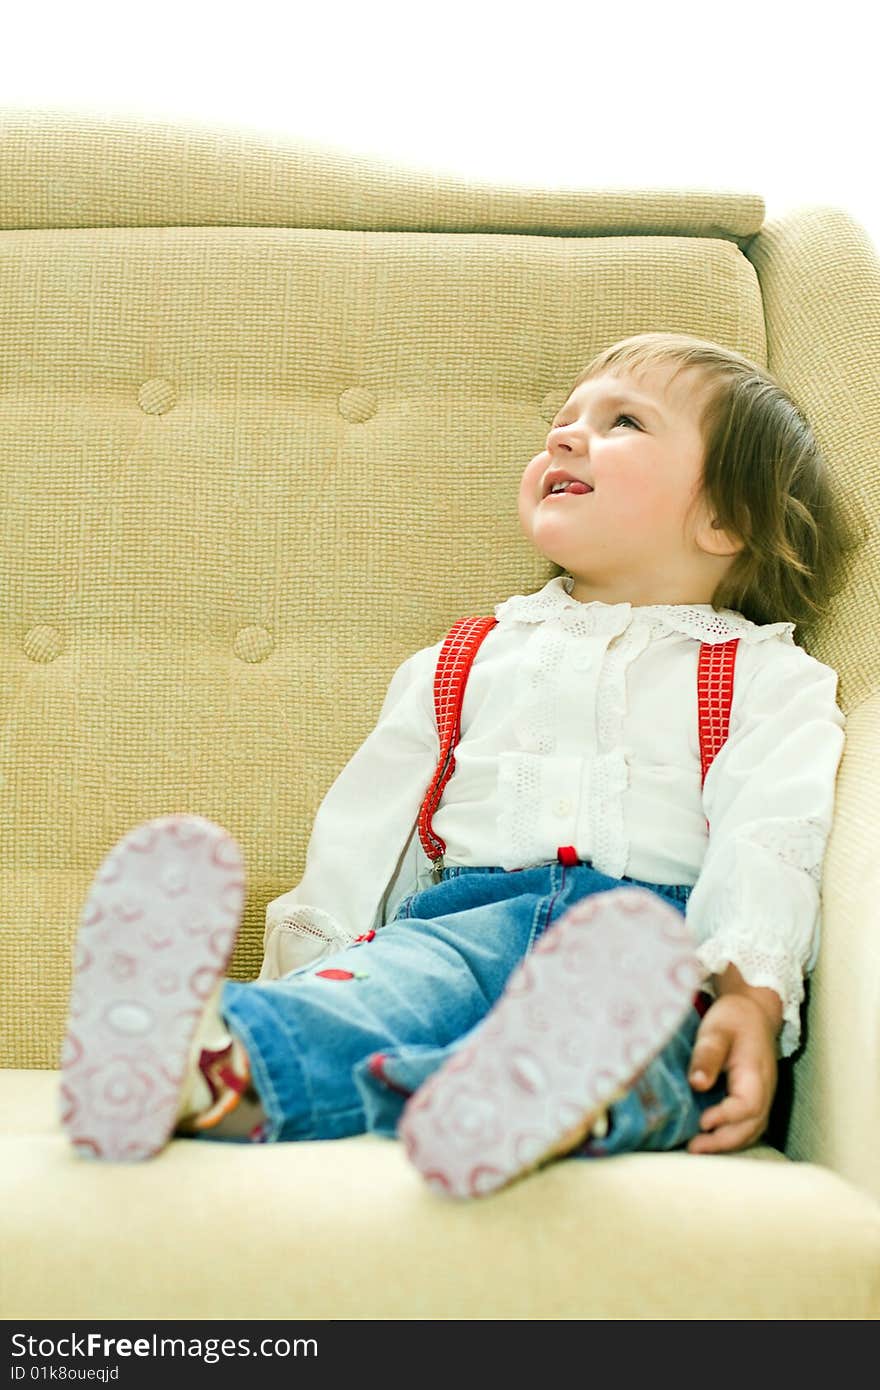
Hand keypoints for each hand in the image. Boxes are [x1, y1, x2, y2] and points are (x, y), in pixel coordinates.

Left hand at [686, 993, 777, 1153]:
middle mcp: (764, 1091)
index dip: (727, 1118)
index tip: (702, 1121)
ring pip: (752, 1130)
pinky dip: (732, 1137)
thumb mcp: (716, 1030)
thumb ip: (707, 1055)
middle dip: (723, 1141)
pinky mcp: (755, 1099)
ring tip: (698, 1149)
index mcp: (755, 1073)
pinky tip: (710, 1140)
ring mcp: (763, 1097)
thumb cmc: (733, 1019)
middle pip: (751, 1126)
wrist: (753, 1012)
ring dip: (727, 1144)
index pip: (748, 1105)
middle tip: (693, 1148)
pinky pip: (749, 1126)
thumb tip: (697, 1084)